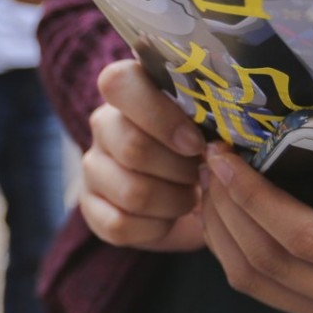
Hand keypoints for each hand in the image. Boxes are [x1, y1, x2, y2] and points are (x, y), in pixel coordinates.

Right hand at [79, 59, 206, 250]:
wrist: (187, 188)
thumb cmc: (203, 144)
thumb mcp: (209, 122)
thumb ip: (211, 117)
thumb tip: (222, 141)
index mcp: (129, 88)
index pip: (119, 84)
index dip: (160, 116)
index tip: (196, 143)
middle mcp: (104, 124)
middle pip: (133, 147)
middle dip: (181, 169)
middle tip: (201, 173)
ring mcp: (93, 167)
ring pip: (132, 192)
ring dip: (174, 201)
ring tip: (190, 195)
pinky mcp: (90, 207)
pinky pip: (120, 224)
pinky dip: (156, 228)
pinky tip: (169, 218)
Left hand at [200, 143, 312, 312]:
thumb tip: (288, 116)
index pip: (309, 236)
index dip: (256, 196)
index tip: (226, 156)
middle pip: (271, 260)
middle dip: (228, 207)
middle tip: (210, 163)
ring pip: (255, 280)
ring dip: (219, 229)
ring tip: (210, 183)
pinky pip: (259, 289)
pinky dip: (229, 248)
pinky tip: (224, 212)